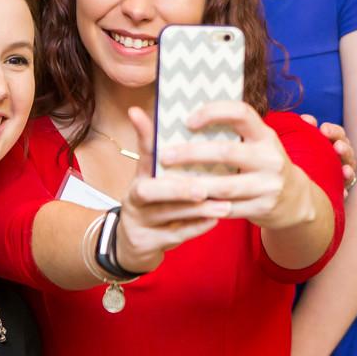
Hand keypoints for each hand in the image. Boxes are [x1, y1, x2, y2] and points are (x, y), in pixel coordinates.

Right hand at [110, 107, 229, 273]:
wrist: (133, 244)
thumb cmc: (152, 203)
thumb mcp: (153, 177)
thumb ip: (159, 149)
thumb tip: (151, 111)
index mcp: (138, 177)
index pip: (143, 153)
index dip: (145, 134)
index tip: (152, 119)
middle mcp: (133, 198)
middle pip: (148, 191)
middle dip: (177, 189)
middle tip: (203, 188)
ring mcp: (137, 222)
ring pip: (166, 215)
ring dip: (195, 210)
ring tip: (223, 205)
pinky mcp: (146, 243)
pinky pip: (174, 235)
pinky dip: (195, 228)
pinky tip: (214, 221)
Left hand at [158, 101, 314, 229]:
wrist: (296, 200)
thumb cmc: (263, 165)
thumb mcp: (257, 144)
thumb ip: (232, 134)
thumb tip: (184, 123)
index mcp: (266, 135)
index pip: (241, 113)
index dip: (213, 112)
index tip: (188, 120)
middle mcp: (271, 158)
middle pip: (226, 151)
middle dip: (192, 153)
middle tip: (165, 155)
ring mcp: (269, 185)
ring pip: (224, 185)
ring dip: (193, 184)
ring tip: (169, 182)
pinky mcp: (263, 208)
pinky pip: (227, 208)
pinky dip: (204, 206)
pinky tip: (185, 202)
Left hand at [301, 114, 355, 196]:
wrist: (297, 182)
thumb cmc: (301, 155)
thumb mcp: (304, 141)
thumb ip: (306, 129)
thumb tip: (306, 118)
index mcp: (332, 142)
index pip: (337, 134)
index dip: (333, 131)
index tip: (323, 128)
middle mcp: (340, 156)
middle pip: (346, 148)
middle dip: (343, 146)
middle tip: (337, 146)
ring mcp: (342, 172)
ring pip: (350, 168)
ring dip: (348, 168)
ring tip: (344, 169)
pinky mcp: (340, 190)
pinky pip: (345, 191)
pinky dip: (345, 191)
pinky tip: (344, 192)